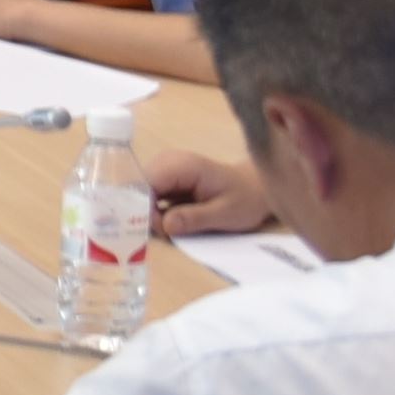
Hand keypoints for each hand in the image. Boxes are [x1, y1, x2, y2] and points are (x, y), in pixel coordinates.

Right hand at [149, 148, 274, 238]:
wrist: (256, 188)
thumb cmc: (245, 200)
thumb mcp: (225, 214)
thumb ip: (194, 218)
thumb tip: (164, 224)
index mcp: (183, 166)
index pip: (147, 183)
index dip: (143, 207)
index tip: (153, 230)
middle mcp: (168, 162)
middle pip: (138, 188)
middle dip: (144, 213)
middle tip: (165, 232)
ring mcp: (165, 169)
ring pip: (140, 193)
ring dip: (149, 214)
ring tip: (171, 228)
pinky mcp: (166, 179)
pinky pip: (149, 195)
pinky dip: (153, 211)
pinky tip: (168, 222)